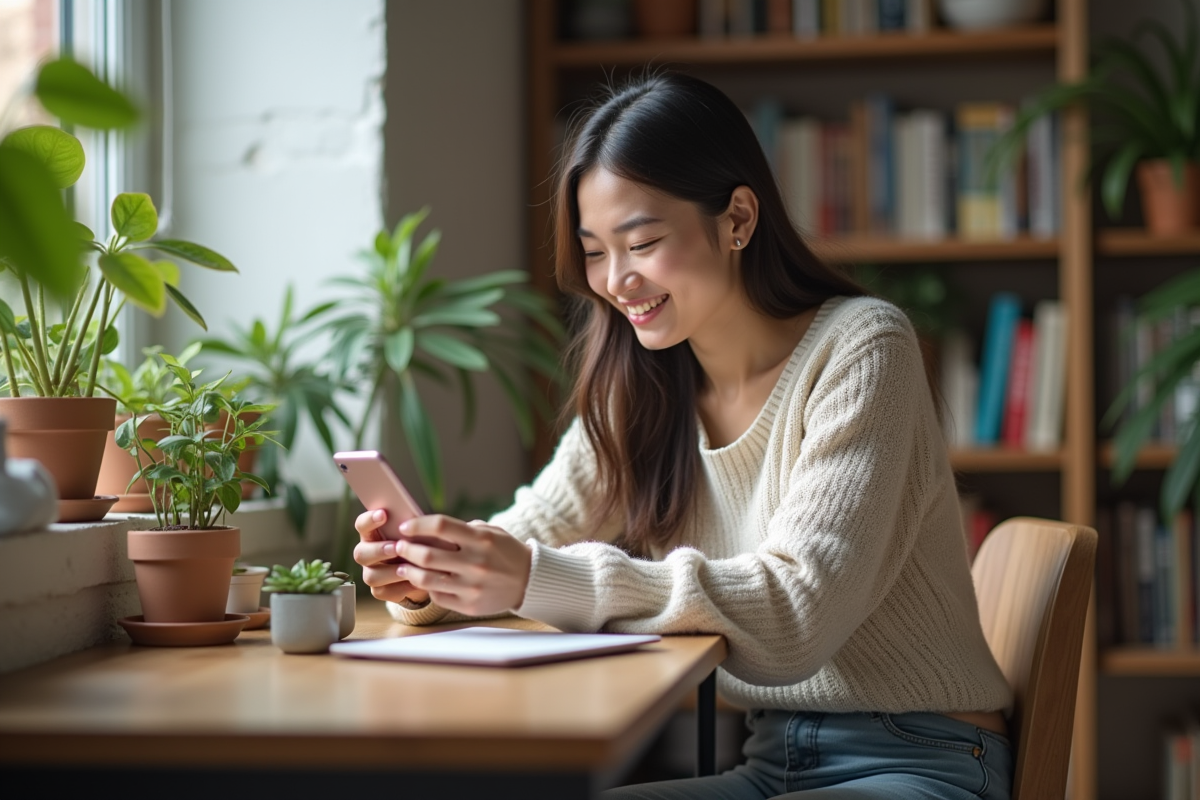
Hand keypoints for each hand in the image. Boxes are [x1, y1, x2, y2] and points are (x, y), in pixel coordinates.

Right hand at [353, 509, 435, 605]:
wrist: (427, 571)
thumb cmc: (419, 544)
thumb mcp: (416, 533)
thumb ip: (410, 526)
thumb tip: (415, 518)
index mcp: (373, 534)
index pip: (362, 525)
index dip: (369, 519)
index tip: (384, 514)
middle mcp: (367, 553)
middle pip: (361, 553)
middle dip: (378, 550)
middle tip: (396, 547)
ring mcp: (371, 573)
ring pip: (371, 576)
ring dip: (390, 572)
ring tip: (409, 567)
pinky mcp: (380, 591)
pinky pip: (384, 591)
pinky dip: (401, 587)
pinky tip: (415, 582)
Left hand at [391, 515, 531, 616]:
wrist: (530, 581)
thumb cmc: (506, 552)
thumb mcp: (492, 532)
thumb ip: (464, 529)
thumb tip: (429, 528)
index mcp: (481, 539)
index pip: (441, 526)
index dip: (418, 525)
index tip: (405, 526)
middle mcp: (476, 562)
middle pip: (428, 555)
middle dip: (406, 549)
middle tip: (398, 546)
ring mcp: (472, 586)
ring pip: (427, 579)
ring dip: (409, 571)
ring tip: (402, 566)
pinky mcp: (470, 604)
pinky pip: (438, 596)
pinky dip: (428, 588)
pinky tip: (425, 582)